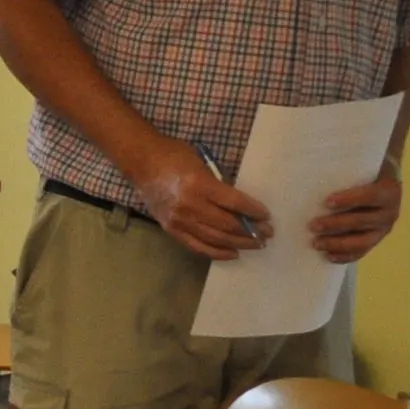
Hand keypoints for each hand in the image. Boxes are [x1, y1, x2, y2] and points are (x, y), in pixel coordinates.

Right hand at [137, 158, 271, 262]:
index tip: (266, 216)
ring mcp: (179, 220)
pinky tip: (233, 253)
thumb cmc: (174, 155)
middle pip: (227, 225)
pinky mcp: (171, 229)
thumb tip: (240, 204)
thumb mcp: (201, 161)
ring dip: (239, 243)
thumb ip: (218, 182)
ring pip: (215, 239)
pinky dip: (217, 252)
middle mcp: (189, 206)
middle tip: (267, 233)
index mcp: (199, 184)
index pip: (233, 202)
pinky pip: (197, 246)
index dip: (252, 211)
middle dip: (251, 230)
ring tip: (255, 244)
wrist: (141, 163)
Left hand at [309, 172, 404, 263]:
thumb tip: (316, 164)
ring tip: (316, 243)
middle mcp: (391, 212)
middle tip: (312, 225)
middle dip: (335, 224)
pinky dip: (345, 256)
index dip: (349, 200)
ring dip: (337, 244)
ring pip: (362, 241)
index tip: (327, 202)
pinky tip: (328, 255)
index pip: (369, 196)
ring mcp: (384, 229)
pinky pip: (361, 252)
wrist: (384, 180)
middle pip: (361, 221)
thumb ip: (347, 168)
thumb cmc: (367, 170)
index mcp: (390, 191)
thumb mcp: (362, 165)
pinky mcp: (377, 240)